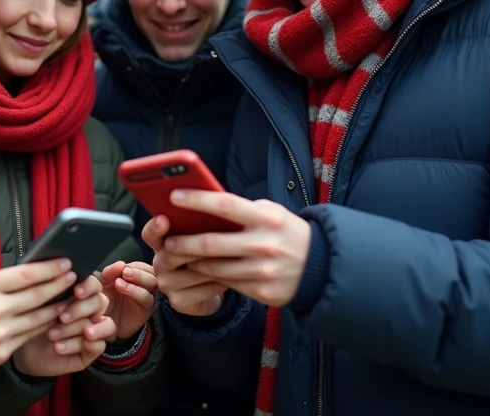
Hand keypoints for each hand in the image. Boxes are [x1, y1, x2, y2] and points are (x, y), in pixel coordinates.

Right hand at [0, 259, 75, 370]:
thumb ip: (1, 281)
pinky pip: (30, 335)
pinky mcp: (2, 351)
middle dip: (59, 285)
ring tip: (69, 297)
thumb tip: (33, 273)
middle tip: (73, 276)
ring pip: (38, 317)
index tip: (65, 262)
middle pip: (37, 295)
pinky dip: (44, 325)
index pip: (26, 274)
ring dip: (57, 306)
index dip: (49, 269)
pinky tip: (53, 317)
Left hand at [14, 275, 113, 376]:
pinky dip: (78, 345)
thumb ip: (50, 288)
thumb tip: (56, 273)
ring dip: (77, 328)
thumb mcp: (38, 303)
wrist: (24, 351)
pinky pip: (98, 346)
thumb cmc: (32, 321)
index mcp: (81, 294)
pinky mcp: (91, 350)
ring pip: (103, 324)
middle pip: (100, 303)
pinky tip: (59, 347)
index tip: (76, 291)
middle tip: (61, 317)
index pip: (94, 285)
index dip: (88, 287)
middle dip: (80, 309)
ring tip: (53, 335)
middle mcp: (90, 311)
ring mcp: (94, 330)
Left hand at [99, 261, 156, 339]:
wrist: (103, 322)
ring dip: (138, 279)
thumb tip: (121, 263)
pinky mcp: (147, 309)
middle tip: (124, 273)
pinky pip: (147, 298)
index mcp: (135, 275)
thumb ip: (110, 272)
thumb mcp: (104, 282)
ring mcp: (147, 296)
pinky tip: (123, 290)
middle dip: (138, 271)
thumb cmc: (104, 299)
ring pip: (152, 283)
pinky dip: (136, 292)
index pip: (141, 265)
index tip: (121, 268)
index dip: (133, 265)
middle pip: (151, 272)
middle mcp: (144, 284)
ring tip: (119, 283)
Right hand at [143, 215, 226, 316]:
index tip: (163, 219)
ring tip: (235, 256)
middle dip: (197, 246)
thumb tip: (212, 201)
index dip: (155, 227)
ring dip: (215, 264)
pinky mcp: (178, 301)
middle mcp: (159, 263)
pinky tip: (234, 275)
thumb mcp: (201, 235)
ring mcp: (166, 284)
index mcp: (161, 242)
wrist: (209, 289)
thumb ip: (197, 224)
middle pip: (172, 253)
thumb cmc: (207, 253)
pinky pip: (203, 290)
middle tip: (218, 240)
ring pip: (192, 272)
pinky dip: (221, 282)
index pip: (150, 233)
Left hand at [163, 190, 311, 307]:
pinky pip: (227, 284)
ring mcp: (262, 271)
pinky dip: (211, 277)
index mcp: (266, 219)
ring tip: (180, 258)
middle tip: (168, 242)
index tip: (174, 196)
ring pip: (214, 268)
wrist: (321, 267)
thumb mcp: (272, 213)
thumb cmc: (288, 233)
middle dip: (183, 243)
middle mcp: (263, 244)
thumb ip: (243, 210)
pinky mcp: (262, 292)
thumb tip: (205, 204)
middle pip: (211, 244)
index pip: (224, 206)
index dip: (196, 200)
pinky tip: (201, 271)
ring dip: (193, 263)